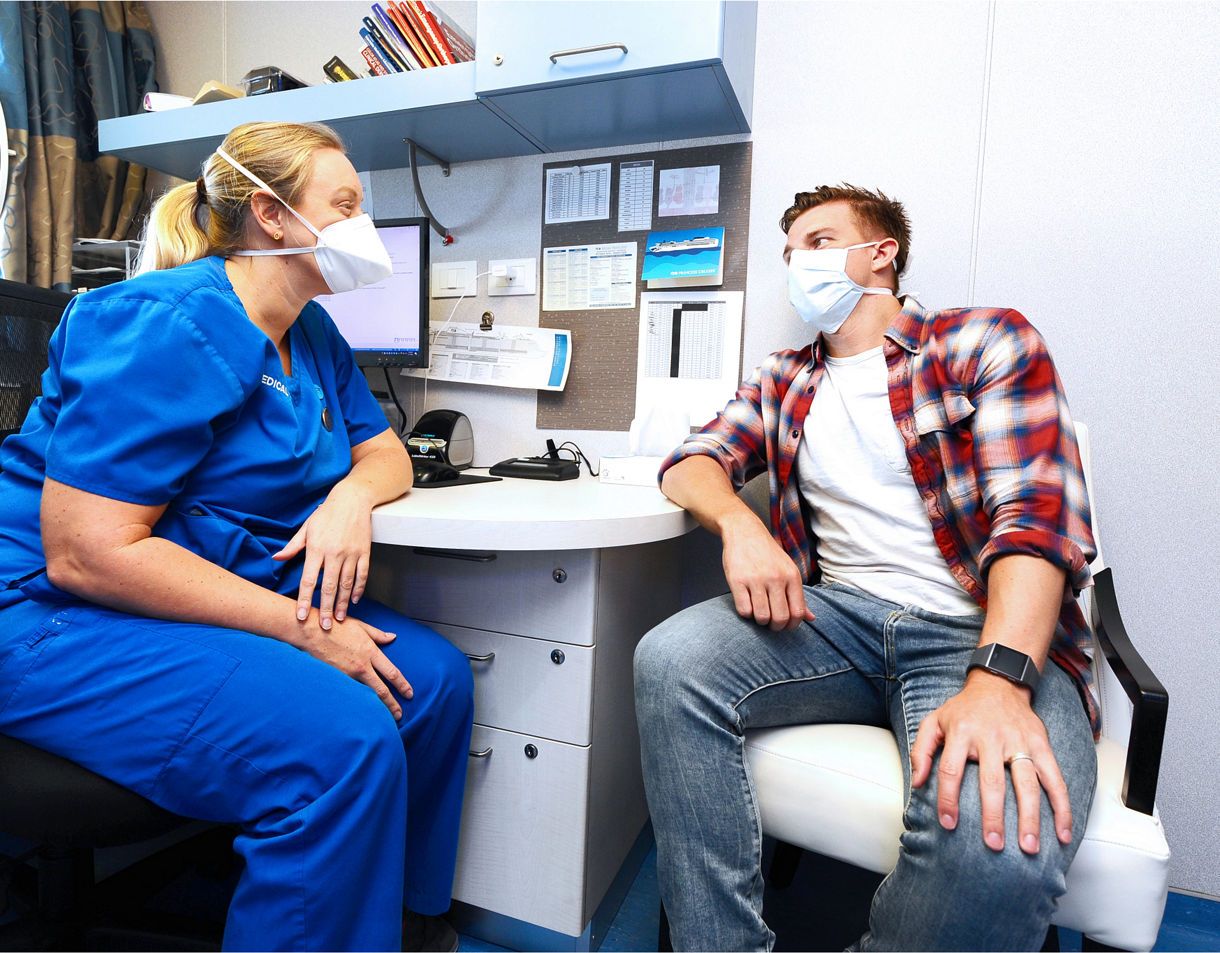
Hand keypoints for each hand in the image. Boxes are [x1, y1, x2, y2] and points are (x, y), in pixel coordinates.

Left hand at [274, 484, 373, 629]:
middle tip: (324, 626)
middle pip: (329, 587)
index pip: (308, 579)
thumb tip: (276, 558)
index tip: (301, 615)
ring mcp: (351, 554)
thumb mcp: (306, 528)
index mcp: (316, 548)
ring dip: (342, 603)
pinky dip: (359, 589)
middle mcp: (334, 553)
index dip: (304, 599)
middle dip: (326, 609)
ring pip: (347, 584)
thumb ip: (292, 546)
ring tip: (339, 619)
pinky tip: (353, 600)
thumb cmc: (327, 513)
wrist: (353, 499)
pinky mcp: (364, 552)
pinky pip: (362, 575)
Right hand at [295, 609, 411, 719]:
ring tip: (383, 716)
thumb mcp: (361, 626)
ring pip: (365, 694)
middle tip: (399, 714)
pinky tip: (361, 710)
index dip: (402, 685)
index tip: (409, 694)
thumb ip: (378, 635)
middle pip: (381, 690)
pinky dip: (357, 701)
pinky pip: (350, 692)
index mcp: (370, 652)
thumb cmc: (336, 626)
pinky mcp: (336, 679)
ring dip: (375, 706)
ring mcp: (347, 675)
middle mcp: (361, 667)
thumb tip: (393, 637)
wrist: (312, 633)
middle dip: (392, 704)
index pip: (392, 673)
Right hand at [720, 512, 815, 630]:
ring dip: (760, 620)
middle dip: (775, 627)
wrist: (744, 531)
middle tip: (770, 624)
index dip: (791, 625)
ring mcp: (756, 579)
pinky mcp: (737, 580)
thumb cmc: (767, 553)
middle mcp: (776, 578)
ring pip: (761, 616)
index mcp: (792, 576)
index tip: (785, 625)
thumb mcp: (788, 569)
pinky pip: (744, 610)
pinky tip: (747, 604)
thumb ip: (798, 595)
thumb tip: (811, 618)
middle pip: (780, 618)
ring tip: (758, 612)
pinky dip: (746, 613)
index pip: (798, 612)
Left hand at [910, 671, 1072, 853]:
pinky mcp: (1042, 745)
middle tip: (993, 844)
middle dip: (993, 816)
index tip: (948, 824)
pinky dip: (1062, 806)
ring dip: (1030, 817)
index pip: (951, 770)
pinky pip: (1055, 779)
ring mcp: (1020, 742)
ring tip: (1029, 847)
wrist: (999, 684)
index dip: (948, 799)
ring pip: (1027, 783)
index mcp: (962, 733)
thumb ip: (921, 750)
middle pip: (992, 781)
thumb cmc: (964, 710)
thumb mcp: (934, 721)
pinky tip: (1063, 832)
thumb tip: (917, 782)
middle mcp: (992, 738)